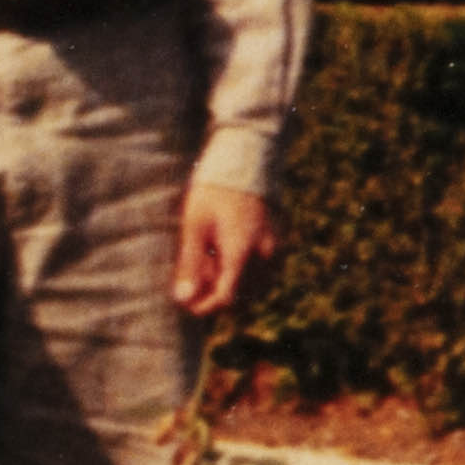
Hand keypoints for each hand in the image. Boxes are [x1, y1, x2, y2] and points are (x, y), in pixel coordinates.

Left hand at [172, 180, 278, 324]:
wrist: (247, 157)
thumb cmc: (215, 190)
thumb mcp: (195, 224)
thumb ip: (190, 264)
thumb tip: (184, 298)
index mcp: (241, 252)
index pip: (226, 297)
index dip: (205, 306)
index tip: (187, 304)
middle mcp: (264, 254)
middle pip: (243, 295)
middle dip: (218, 296)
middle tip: (197, 280)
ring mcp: (275, 247)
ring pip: (257, 286)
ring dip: (234, 286)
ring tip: (213, 266)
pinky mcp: (280, 239)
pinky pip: (266, 271)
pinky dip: (248, 274)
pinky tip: (230, 257)